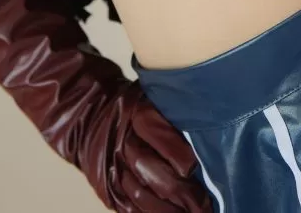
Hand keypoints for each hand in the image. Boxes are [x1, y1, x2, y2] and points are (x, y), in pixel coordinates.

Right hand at [80, 78, 212, 211]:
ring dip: (170, 211)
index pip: (156, 134)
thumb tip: (209, 130)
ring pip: (141, 195)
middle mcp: (123, 143)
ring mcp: (114, 169)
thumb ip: (174, 113)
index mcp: (136, 114)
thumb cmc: (133, 107)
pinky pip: (131, 209)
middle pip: (150, 170)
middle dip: (180, 191)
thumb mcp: (151, 98)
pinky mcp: (110, 189)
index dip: (177, 153)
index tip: (196, 167)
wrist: (91, 118)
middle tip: (205, 203)